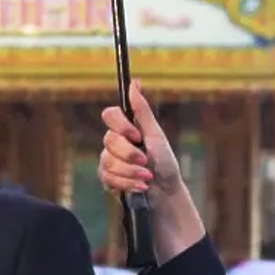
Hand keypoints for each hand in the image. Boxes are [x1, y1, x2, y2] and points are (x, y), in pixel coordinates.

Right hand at [99, 81, 181, 197]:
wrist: (166, 192)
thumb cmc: (164, 162)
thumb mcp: (156, 134)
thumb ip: (142, 110)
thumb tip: (135, 82)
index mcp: (126, 129)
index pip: (110, 115)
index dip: (121, 125)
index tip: (137, 136)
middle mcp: (114, 143)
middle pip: (108, 140)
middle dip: (130, 154)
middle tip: (145, 162)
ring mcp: (109, 161)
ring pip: (108, 161)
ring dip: (131, 172)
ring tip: (147, 177)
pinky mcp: (107, 179)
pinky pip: (108, 178)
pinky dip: (127, 183)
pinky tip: (141, 186)